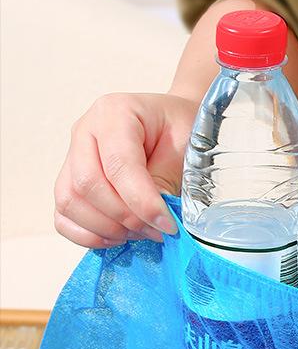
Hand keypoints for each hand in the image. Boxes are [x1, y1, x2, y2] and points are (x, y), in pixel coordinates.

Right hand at [54, 92, 196, 248]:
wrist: (172, 125)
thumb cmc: (178, 130)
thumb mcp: (184, 148)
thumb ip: (164, 180)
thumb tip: (151, 219)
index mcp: (114, 112)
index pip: (118, 163)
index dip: (141, 201)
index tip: (167, 224)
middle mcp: (85, 132)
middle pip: (87, 184)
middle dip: (124, 217)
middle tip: (156, 230)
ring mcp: (71, 157)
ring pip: (69, 202)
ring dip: (106, 228)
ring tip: (140, 232)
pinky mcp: (68, 183)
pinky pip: (63, 217)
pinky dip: (87, 235)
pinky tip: (118, 236)